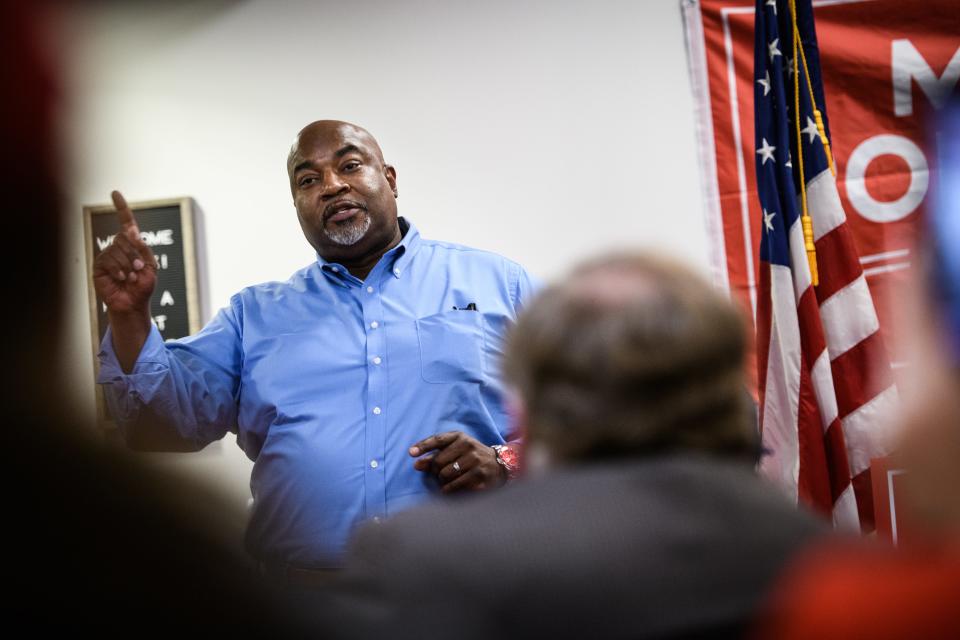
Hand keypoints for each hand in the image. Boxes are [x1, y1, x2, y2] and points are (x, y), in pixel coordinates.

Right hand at [93, 191, 157, 315]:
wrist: (133, 304)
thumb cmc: (142, 286)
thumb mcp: (150, 265)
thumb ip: (142, 248)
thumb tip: (130, 230)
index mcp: (132, 245)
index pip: (125, 222)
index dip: (121, 207)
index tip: (114, 193)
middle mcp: (118, 247)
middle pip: (123, 238)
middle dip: (134, 254)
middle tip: (139, 269)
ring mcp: (107, 256)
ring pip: (116, 249)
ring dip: (128, 265)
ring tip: (131, 277)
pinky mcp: (99, 266)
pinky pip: (107, 260)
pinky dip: (118, 270)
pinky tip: (121, 279)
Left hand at [409, 431, 505, 492]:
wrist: (498, 465)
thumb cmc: (469, 456)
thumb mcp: (454, 451)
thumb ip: (435, 456)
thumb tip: (416, 464)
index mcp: (461, 437)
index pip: (438, 439)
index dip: (423, 446)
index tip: (410, 453)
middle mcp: (469, 446)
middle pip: (438, 462)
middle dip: (434, 470)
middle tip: (439, 473)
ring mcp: (475, 462)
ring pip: (445, 475)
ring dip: (441, 481)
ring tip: (447, 480)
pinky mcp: (479, 477)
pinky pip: (454, 486)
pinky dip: (448, 490)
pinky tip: (451, 488)